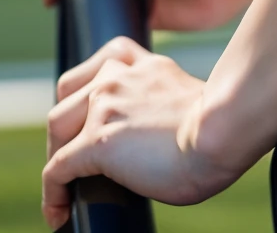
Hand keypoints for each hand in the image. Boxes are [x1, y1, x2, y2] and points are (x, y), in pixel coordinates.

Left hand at [42, 38, 241, 225]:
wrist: (224, 133)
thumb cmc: (221, 128)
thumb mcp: (186, 100)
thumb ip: (162, 105)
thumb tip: (157, 138)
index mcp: (143, 64)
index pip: (100, 66)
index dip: (86, 95)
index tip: (89, 122)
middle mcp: (118, 75)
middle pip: (68, 93)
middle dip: (65, 127)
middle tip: (74, 158)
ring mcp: (105, 105)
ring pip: (56, 126)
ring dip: (56, 155)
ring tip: (64, 187)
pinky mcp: (97, 141)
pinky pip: (57, 169)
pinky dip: (52, 193)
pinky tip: (59, 212)